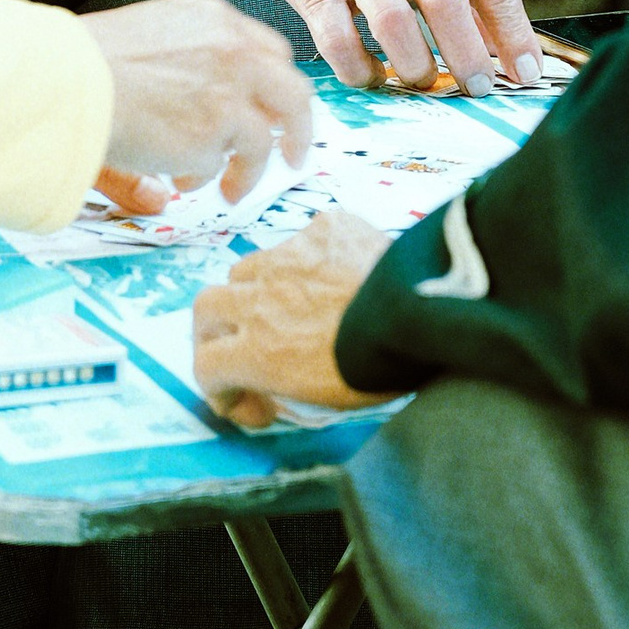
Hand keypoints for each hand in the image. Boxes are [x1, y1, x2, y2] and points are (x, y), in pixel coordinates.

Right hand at [81, 0, 314, 214]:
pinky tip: (189, 184)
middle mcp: (232, 47)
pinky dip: (221, 179)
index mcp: (212, 18)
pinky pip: (237, 160)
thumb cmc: (88, 64)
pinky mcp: (221, 125)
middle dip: (297, 126)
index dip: (272, 87)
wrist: (69, 81)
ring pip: (271, 133)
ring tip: (234, 188)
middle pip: (291, 89)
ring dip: (254, 167)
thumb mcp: (149, 40)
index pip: (267, 51)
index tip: (273, 110)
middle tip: (292, 152)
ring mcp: (232, 85)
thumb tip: (205, 101)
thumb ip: (188, 64)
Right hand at [192, 210, 394, 428]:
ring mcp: (288, 256)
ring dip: (255, 291)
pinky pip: (299, 240)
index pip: (206, 366)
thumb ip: (278, 384)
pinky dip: (307, 260)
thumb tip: (268, 385)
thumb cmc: (378, 369)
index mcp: (257, 351)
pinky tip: (337, 274)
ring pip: (246, 270)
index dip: (219, 388)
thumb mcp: (319, 399)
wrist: (422, 315)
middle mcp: (259, 299)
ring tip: (291, 306)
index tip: (247, 401)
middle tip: (242, 344)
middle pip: (206, 308)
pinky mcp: (322, 228)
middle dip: (216, 330)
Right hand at [249, 0, 540, 96]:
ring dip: (414, 65)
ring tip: (421, 80)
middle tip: (477, 87)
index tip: (527, 73)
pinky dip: (360, 70)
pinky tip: (371, 76)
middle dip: (467, 56)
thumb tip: (500, 42)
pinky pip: (338, 40)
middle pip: (445, 3)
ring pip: (393, 23)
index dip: (514, 32)